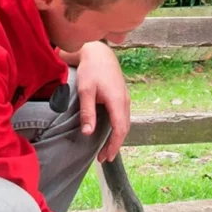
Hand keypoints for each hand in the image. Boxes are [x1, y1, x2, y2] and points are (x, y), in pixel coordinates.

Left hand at [75, 41, 129, 162]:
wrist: (99, 53)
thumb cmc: (91, 70)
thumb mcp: (86, 91)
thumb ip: (87, 112)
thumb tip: (88, 133)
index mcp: (117, 101)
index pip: (120, 130)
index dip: (113, 146)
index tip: (105, 157)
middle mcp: (125, 102)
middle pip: (124, 129)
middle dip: (115, 145)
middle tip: (103, 158)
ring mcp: (125, 99)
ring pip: (125, 124)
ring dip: (117, 138)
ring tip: (105, 150)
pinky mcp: (122, 97)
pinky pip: (123, 117)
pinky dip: (118, 129)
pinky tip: (110, 134)